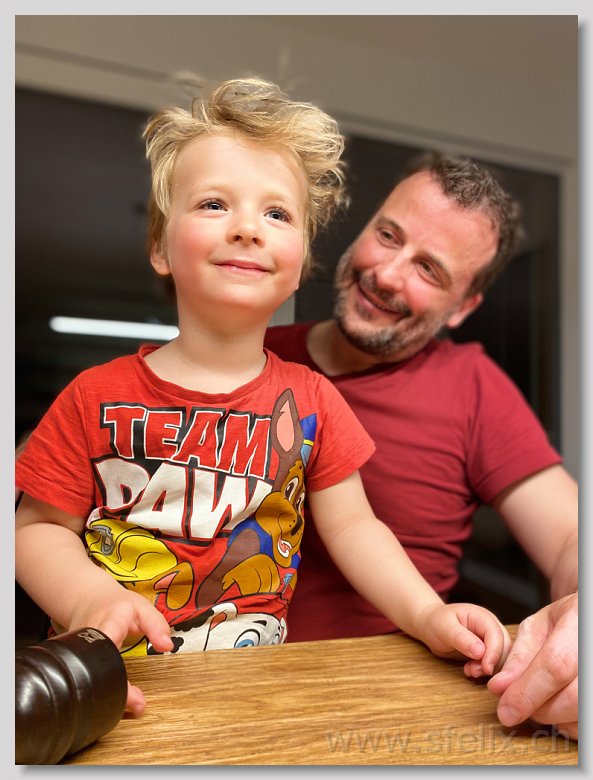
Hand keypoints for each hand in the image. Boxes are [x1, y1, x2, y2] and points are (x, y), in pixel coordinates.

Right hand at [68, 583, 173, 715]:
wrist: (87, 601)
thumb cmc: (116, 605)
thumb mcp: (141, 607)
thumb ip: (156, 625)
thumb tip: (167, 646)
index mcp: (108, 622)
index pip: (108, 643)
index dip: (115, 665)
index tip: (128, 684)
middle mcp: (89, 639)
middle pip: (97, 668)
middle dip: (117, 689)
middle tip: (138, 705)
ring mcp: (80, 652)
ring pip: (91, 678)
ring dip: (111, 695)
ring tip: (134, 706)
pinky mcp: (78, 661)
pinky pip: (91, 679)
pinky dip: (105, 691)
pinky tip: (119, 700)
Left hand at [418, 602, 511, 674]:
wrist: (431, 626)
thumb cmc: (436, 622)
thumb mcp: (444, 628)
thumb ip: (461, 638)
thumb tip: (480, 651)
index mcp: (483, 617)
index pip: (497, 635)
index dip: (494, 653)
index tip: (486, 668)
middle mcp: (491, 628)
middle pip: (505, 648)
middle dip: (493, 664)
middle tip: (474, 672)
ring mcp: (491, 640)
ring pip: (502, 659)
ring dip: (488, 669)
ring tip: (470, 670)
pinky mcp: (487, 652)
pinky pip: (494, 665)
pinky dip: (484, 671)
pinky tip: (470, 671)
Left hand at [487, 592, 577, 739]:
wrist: (590, 621)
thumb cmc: (569, 620)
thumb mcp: (539, 626)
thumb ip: (520, 656)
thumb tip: (500, 688)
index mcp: (580, 627)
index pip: (555, 665)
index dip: (527, 691)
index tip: (506, 710)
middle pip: (572, 698)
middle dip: (538, 708)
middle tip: (519, 703)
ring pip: (580, 716)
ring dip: (555, 717)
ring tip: (544, 696)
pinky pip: (586, 724)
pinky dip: (570, 722)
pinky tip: (561, 704)